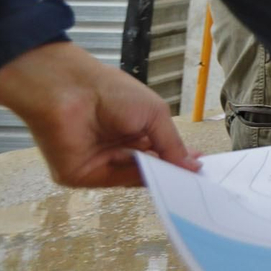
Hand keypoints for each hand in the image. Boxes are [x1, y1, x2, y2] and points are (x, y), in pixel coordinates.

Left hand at [0, 41, 200, 186]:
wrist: (71, 89)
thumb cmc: (112, 92)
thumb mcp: (154, 114)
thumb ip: (172, 144)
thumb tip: (192, 166)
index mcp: (134, 131)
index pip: (159, 153)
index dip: (179, 160)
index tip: (200, 168)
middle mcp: (117, 149)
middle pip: (149, 169)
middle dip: (171, 172)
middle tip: (195, 178)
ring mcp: (99, 164)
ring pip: (134, 178)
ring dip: (156, 176)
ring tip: (178, 173)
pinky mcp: (81, 176)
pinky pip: (114, 181)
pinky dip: (134, 178)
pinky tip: (153, 172)